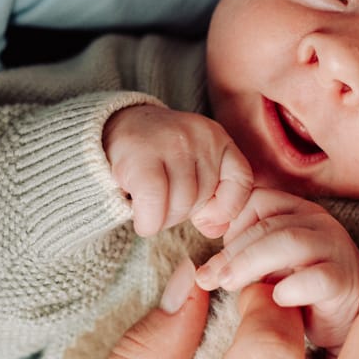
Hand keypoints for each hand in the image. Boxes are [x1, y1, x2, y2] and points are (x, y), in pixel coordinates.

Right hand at [103, 104, 252, 236]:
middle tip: (165, 205)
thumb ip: (213, 198)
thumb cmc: (161, 158)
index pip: (241, 180)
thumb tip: (215, 230)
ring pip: (181, 203)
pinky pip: (154, 203)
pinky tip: (143, 220)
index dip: (226, 208)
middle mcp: (198, 135)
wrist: (117, 128)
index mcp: (218, 138)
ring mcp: (171, 142)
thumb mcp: (195, 169)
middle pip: (204, 196)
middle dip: (184, 213)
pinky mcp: (141, 155)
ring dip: (164, 219)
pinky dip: (149, 221)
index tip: (205, 216)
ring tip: (152, 208)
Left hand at [194, 188, 358, 350]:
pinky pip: (317, 278)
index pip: (255, 200)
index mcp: (296, 211)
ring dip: (250, 263)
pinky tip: (276, 300)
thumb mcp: (266, 268)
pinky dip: (292, 287)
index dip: (229, 224)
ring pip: (288, 241)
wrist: (344, 322)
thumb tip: (201, 272)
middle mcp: (318, 222)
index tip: (213, 257)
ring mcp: (336, 248)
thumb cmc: (299, 292)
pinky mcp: (346, 281)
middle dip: (232, 251)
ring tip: (229, 285)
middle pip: (267, 222)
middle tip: (209, 278)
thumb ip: (241, 258)